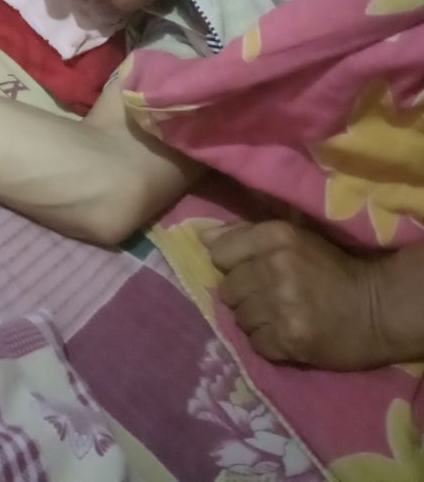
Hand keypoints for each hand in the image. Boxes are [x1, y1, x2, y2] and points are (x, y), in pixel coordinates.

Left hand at [201, 220, 388, 369]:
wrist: (376, 309)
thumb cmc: (331, 269)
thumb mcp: (293, 238)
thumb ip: (245, 235)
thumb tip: (202, 237)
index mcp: (276, 236)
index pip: (219, 253)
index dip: (231, 265)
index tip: (248, 271)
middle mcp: (275, 267)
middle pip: (227, 289)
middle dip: (243, 296)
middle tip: (267, 298)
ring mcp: (282, 306)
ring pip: (239, 318)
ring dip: (255, 321)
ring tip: (279, 317)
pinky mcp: (289, 340)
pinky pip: (255, 344)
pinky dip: (267, 343)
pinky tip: (286, 334)